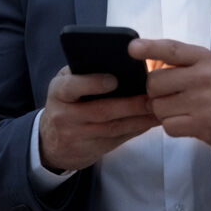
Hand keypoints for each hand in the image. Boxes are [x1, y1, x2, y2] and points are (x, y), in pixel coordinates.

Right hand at [38, 66, 158, 171]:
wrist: (52, 141)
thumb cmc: (68, 101)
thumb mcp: (68, 83)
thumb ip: (86, 73)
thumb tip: (124, 61)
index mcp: (58, 91)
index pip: (72, 86)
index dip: (92, 84)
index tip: (114, 80)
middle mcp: (64, 115)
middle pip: (100, 110)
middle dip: (128, 104)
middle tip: (151, 96)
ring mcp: (77, 135)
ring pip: (112, 128)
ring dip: (138, 119)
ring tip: (158, 107)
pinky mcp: (91, 150)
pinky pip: (118, 139)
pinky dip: (136, 130)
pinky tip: (151, 121)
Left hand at [130, 38, 210, 148]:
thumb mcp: (203, 65)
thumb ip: (176, 61)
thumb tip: (140, 59)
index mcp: (201, 57)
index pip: (171, 49)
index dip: (149, 48)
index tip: (132, 48)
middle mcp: (202, 76)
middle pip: (154, 83)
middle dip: (154, 92)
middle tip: (168, 95)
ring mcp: (201, 101)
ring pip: (157, 107)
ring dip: (162, 111)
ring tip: (179, 109)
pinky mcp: (200, 124)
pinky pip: (167, 126)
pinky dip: (171, 126)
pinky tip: (185, 121)